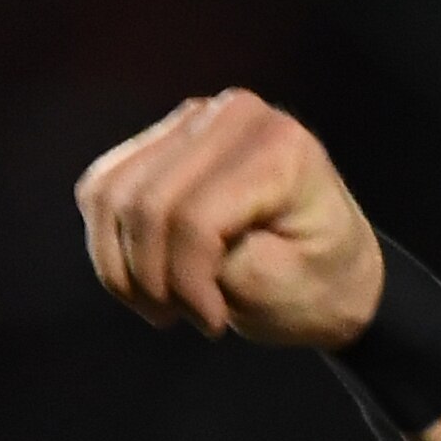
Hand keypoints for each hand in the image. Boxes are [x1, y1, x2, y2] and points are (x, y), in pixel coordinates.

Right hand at [75, 89, 385, 346]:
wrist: (338, 272)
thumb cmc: (322, 285)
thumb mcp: (284, 290)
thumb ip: (220, 266)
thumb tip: (161, 244)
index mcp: (278, 150)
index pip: (195, 218)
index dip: (186, 283)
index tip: (210, 325)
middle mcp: (233, 116)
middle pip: (145, 203)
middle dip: (150, 277)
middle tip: (174, 319)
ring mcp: (193, 120)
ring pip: (109, 192)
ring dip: (121, 264)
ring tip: (160, 307)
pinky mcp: (162, 137)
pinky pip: (103, 187)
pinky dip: (112, 242)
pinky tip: (147, 277)